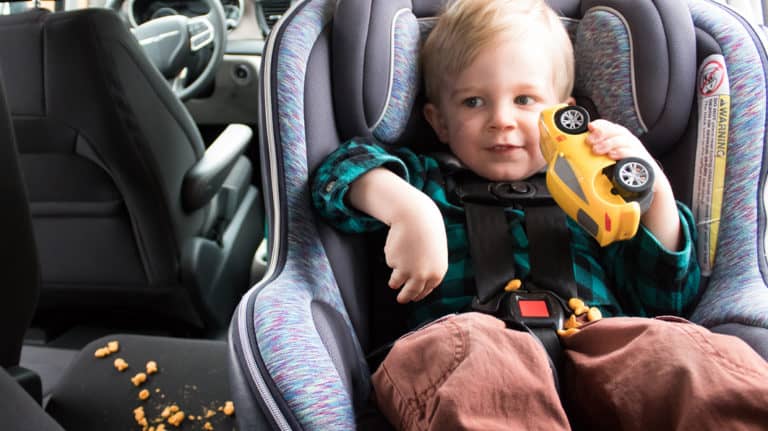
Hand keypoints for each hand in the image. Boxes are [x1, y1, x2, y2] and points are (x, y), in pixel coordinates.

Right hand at [348, 167, 447, 302]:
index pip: (426, 291)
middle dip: (404, 297)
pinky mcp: (394, 263)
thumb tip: (420, 280)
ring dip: (394, 282)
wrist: (416, 218)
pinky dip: (392, 258)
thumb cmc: (427, 231)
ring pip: (396, 282)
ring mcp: (407, 270)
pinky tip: (398, 248)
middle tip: (400, 300)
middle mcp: (423, 275)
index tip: (413, 298)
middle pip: (411, 293)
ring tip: (393, 280)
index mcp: (437, 273)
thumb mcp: (435, 254)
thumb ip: (430, 268)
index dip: (418, 295)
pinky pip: (391, 264)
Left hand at [586, 120, 681, 249]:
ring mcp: (637, 151)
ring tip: (597, 150)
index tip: (589, 127)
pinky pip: (634, 154)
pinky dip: (622, 153)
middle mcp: (629, 143)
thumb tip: (575, 156)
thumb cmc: (624, 174)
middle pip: (617, 131)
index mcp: (620, 140)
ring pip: (624, 140)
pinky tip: (612, 156)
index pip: (610, 127)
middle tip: (589, 141)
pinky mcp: (643, 162)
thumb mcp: (609, 163)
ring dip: (609, 143)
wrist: (649, 188)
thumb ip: (597, 156)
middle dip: (602, 133)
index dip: (601, 125)